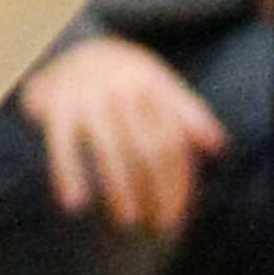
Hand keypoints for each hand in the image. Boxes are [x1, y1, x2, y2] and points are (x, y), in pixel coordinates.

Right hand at [17, 34, 225, 240]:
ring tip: (126, 222)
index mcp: (150, 84)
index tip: (174, 218)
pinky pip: (63, 143)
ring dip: (118, 187)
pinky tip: (73, 204)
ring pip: (109, 148)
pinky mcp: (56, 104)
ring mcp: (88, 95)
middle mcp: (120, 88)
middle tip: (156, 226)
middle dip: (153, 190)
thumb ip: (188, 113)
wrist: (78, 48)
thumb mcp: (161, 85)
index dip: (175, 183)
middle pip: (144, 148)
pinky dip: (67, 173)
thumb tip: (217, 146)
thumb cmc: (130, 79)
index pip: (170, 142)